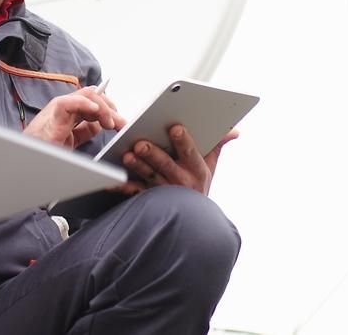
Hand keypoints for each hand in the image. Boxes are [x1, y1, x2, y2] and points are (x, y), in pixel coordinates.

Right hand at [24, 86, 125, 148]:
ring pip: (88, 94)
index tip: (121, 124)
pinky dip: (86, 104)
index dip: (110, 110)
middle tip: (120, 124)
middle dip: (111, 108)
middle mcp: (66, 107)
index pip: (95, 102)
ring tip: (110, 122)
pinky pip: (71, 102)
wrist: (28, 160)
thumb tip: (99, 125)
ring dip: (104, 107)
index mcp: (70, 113)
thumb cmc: (44, 150)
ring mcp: (60, 107)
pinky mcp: (54, 112)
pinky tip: (96, 112)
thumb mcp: (71, 140)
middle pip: (95, 96)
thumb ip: (84, 131)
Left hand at [120, 125, 238, 195]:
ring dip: (138, 167)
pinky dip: (123, 187)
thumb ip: (218, 144)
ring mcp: (163, 191)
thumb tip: (234, 130)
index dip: (184, 141)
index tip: (175, 128)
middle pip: (166, 165)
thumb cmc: (197, 184)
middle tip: (140, 143)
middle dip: (153, 154)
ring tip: (127, 156)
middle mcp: (181, 181)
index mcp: (197, 169)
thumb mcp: (211, 165)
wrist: (191, 219)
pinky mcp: (149, 199)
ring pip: (149, 177)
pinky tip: (113, 181)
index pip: (191, 153)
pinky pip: (135, 192)